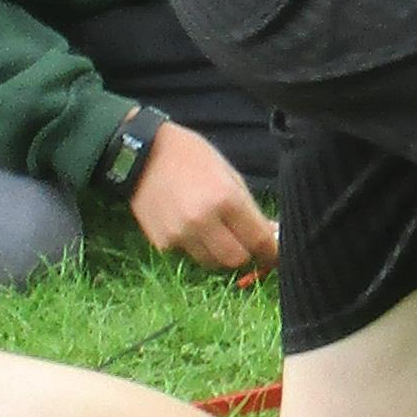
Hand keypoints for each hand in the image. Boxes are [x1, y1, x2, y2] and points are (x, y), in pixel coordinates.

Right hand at [132, 122, 278, 275]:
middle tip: (246, 245)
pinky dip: (195, 246)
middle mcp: (203, 220)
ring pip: (212, 262)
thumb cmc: (192, 157)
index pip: (258, 240)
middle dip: (246, 255)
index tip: (274, 255)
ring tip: (216, 232)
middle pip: (236, 259)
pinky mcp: (162, 242)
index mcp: (226, 198)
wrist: (142, 154)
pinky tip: (189, 224)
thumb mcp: (229, 174)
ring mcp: (181, 234)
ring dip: (220, 254)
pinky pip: (189, 254)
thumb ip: (250, 209)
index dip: (271, 253)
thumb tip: (271, 234)